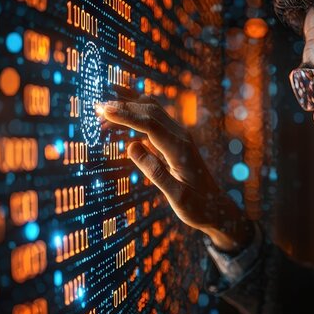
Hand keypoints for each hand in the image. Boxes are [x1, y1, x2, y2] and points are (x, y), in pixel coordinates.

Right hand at [101, 97, 251, 252]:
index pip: (150, 124)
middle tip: (95, 106)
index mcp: (180, 150)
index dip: (126, 115)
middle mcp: (181, 137)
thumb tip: (131, 147)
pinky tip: (122, 116)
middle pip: (150, 112)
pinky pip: (154, 120)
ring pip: (152, 111)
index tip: (104, 110)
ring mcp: (179, 137)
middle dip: (123, 106)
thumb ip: (155, 172)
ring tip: (104, 108)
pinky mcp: (175, 141)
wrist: (217, 208)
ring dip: (130, 106)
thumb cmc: (197, 206)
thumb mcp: (177, 197)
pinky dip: (136, 114)